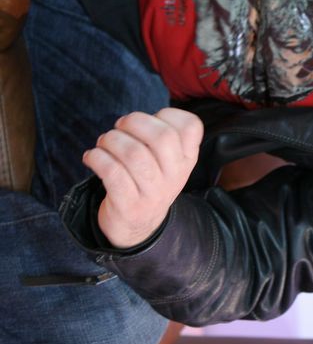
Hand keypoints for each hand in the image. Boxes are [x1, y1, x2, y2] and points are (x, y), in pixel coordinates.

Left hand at [83, 108, 203, 248]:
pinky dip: (97, 158)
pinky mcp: (130, 206)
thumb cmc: (148, 182)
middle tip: (120, 126)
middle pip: (162, 137)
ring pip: (133, 154)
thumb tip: (133, 120)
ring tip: (103, 142)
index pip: (191, 127)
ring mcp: (154, 193)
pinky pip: (112, 173)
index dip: (168, 115)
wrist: (140, 228)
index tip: (150, 119)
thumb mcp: (167, 162)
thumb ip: (161, 137)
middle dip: (134, 122)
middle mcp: (176, 175)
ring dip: (111, 140)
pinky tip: (91, 158)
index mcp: (187, 159)